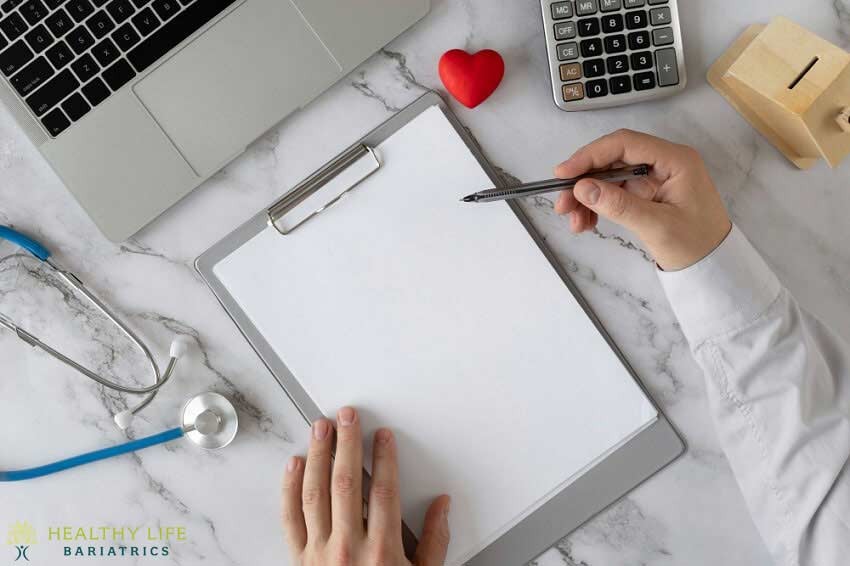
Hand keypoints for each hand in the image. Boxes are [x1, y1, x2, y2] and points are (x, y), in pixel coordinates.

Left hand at [282, 407, 450, 565]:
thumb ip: (435, 541)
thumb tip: (442, 505)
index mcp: (382, 551)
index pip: (383, 490)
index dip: (383, 457)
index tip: (382, 436)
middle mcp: (348, 548)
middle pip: (345, 482)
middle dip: (346, 443)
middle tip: (347, 416)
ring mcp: (319, 553)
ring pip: (314, 493)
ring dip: (317, 455)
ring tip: (320, 428)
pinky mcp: (298, 560)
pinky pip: (290, 518)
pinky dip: (289, 488)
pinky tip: (294, 465)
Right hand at [553, 129, 731, 270]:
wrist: (714, 267)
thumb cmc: (697, 245)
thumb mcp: (657, 226)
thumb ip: (619, 205)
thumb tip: (582, 188)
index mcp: (675, 160)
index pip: (624, 144)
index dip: (590, 155)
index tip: (563, 174)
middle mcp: (663, 162)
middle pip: (611, 160)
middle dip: (583, 181)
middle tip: (562, 204)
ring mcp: (654, 178)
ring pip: (608, 177)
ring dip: (586, 197)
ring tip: (575, 222)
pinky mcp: (646, 193)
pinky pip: (614, 192)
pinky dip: (597, 206)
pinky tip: (586, 222)